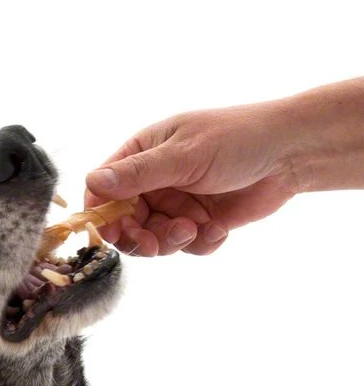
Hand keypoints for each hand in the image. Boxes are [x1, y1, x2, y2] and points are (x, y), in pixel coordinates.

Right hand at [84, 104, 298, 255]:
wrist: (292, 153)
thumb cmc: (237, 138)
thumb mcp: (183, 155)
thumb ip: (138, 173)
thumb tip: (92, 182)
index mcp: (141, 155)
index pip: (104, 190)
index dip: (103, 214)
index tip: (113, 233)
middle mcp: (154, 181)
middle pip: (126, 222)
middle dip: (140, 237)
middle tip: (155, 244)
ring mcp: (176, 203)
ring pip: (154, 239)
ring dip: (172, 241)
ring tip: (195, 228)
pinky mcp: (200, 223)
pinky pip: (186, 247)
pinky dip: (200, 243)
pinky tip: (220, 229)